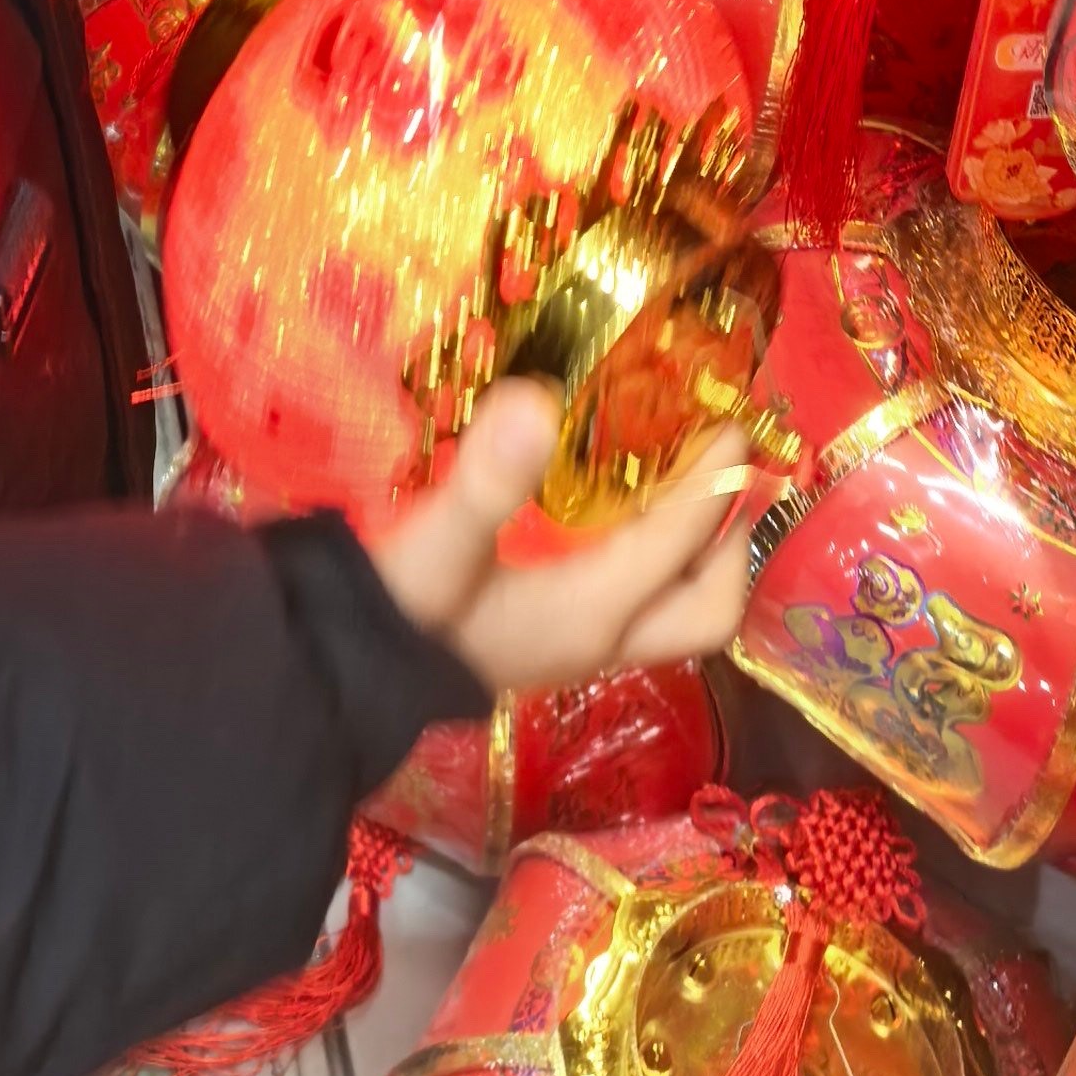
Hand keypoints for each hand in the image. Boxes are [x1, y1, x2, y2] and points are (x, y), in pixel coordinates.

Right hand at [370, 379, 760, 697]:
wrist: (342, 675)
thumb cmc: (394, 607)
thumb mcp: (435, 542)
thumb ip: (486, 480)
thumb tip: (539, 401)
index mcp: (590, 611)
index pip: (677, 544)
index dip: (713, 484)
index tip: (733, 426)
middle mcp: (599, 638)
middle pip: (705, 609)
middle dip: (732, 542)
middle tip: (734, 475)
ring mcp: (575, 647)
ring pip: (673, 613)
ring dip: (698, 556)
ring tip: (695, 491)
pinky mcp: (549, 638)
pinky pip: (635, 606)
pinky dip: (655, 562)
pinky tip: (624, 518)